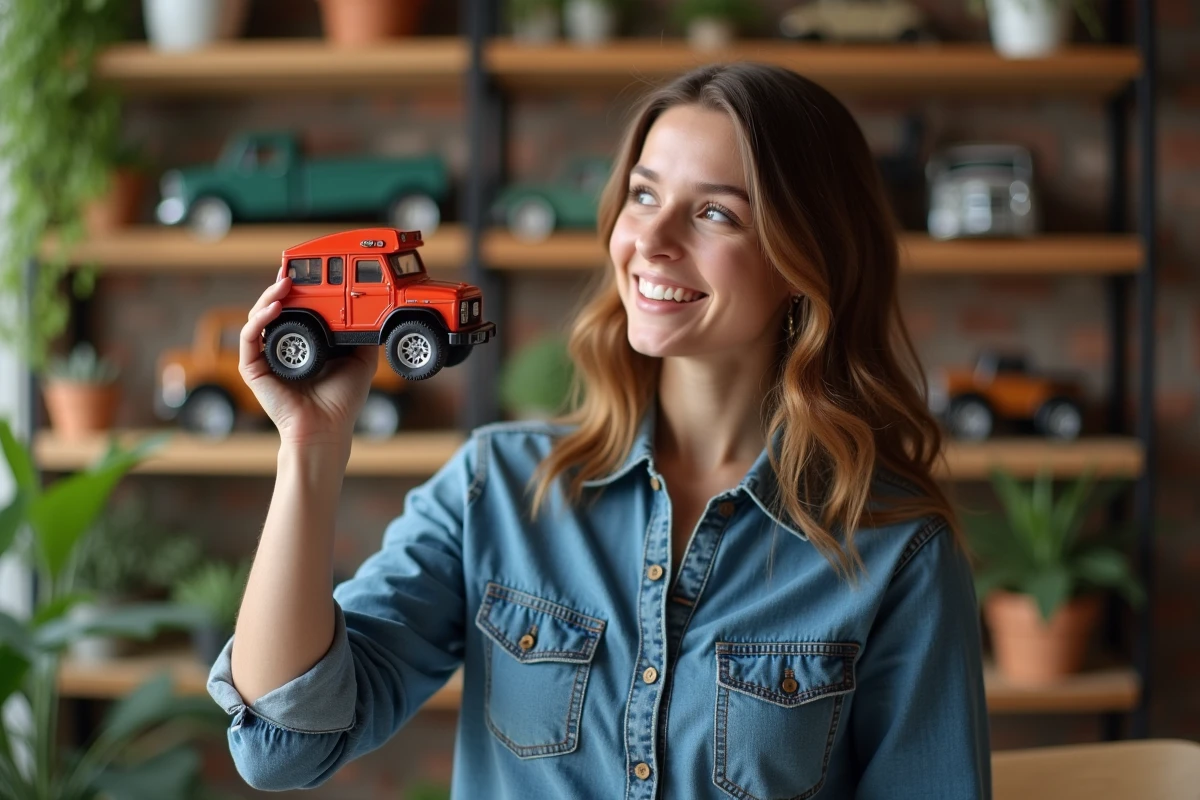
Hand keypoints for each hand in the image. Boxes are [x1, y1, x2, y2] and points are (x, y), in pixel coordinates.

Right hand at [239, 268, 377, 447]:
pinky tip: (274, 308)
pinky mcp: (252, 369)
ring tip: (283, 284)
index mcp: (304, 344)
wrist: (328, 429)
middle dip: (280, 287)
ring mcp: (265, 357)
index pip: (296, 310)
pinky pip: (248, 338)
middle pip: (274, 309)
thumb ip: (364, 336)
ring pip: (257, 318)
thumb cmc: (342, 401)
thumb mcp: (360, 361)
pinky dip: (259, 320)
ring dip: (268, 298)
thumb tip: (375, 312)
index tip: (307, 272)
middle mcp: (283, 348)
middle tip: (289, 271)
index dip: (299, 291)